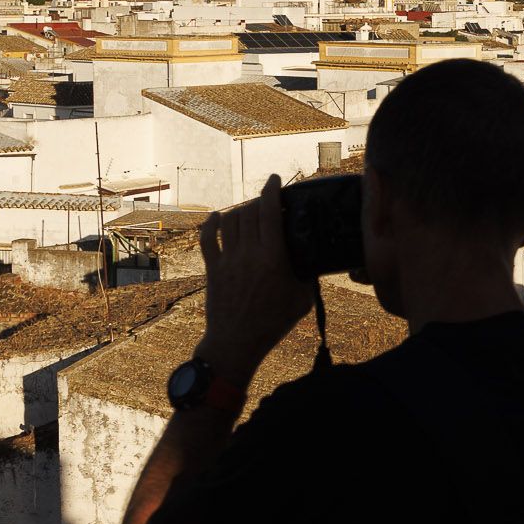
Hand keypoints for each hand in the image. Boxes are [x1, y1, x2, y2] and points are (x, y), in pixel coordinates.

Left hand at [193, 176, 310, 381]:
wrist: (236, 343)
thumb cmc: (273, 324)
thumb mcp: (302, 300)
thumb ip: (308, 276)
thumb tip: (316, 260)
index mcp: (273, 258)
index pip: (269, 213)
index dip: (271, 191)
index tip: (274, 180)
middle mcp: (248, 254)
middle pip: (250, 212)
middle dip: (258, 200)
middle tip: (267, 200)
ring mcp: (228, 260)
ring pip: (230, 221)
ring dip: (240, 210)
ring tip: (250, 211)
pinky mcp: (213, 269)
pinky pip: (207, 238)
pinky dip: (211, 224)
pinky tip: (217, 218)